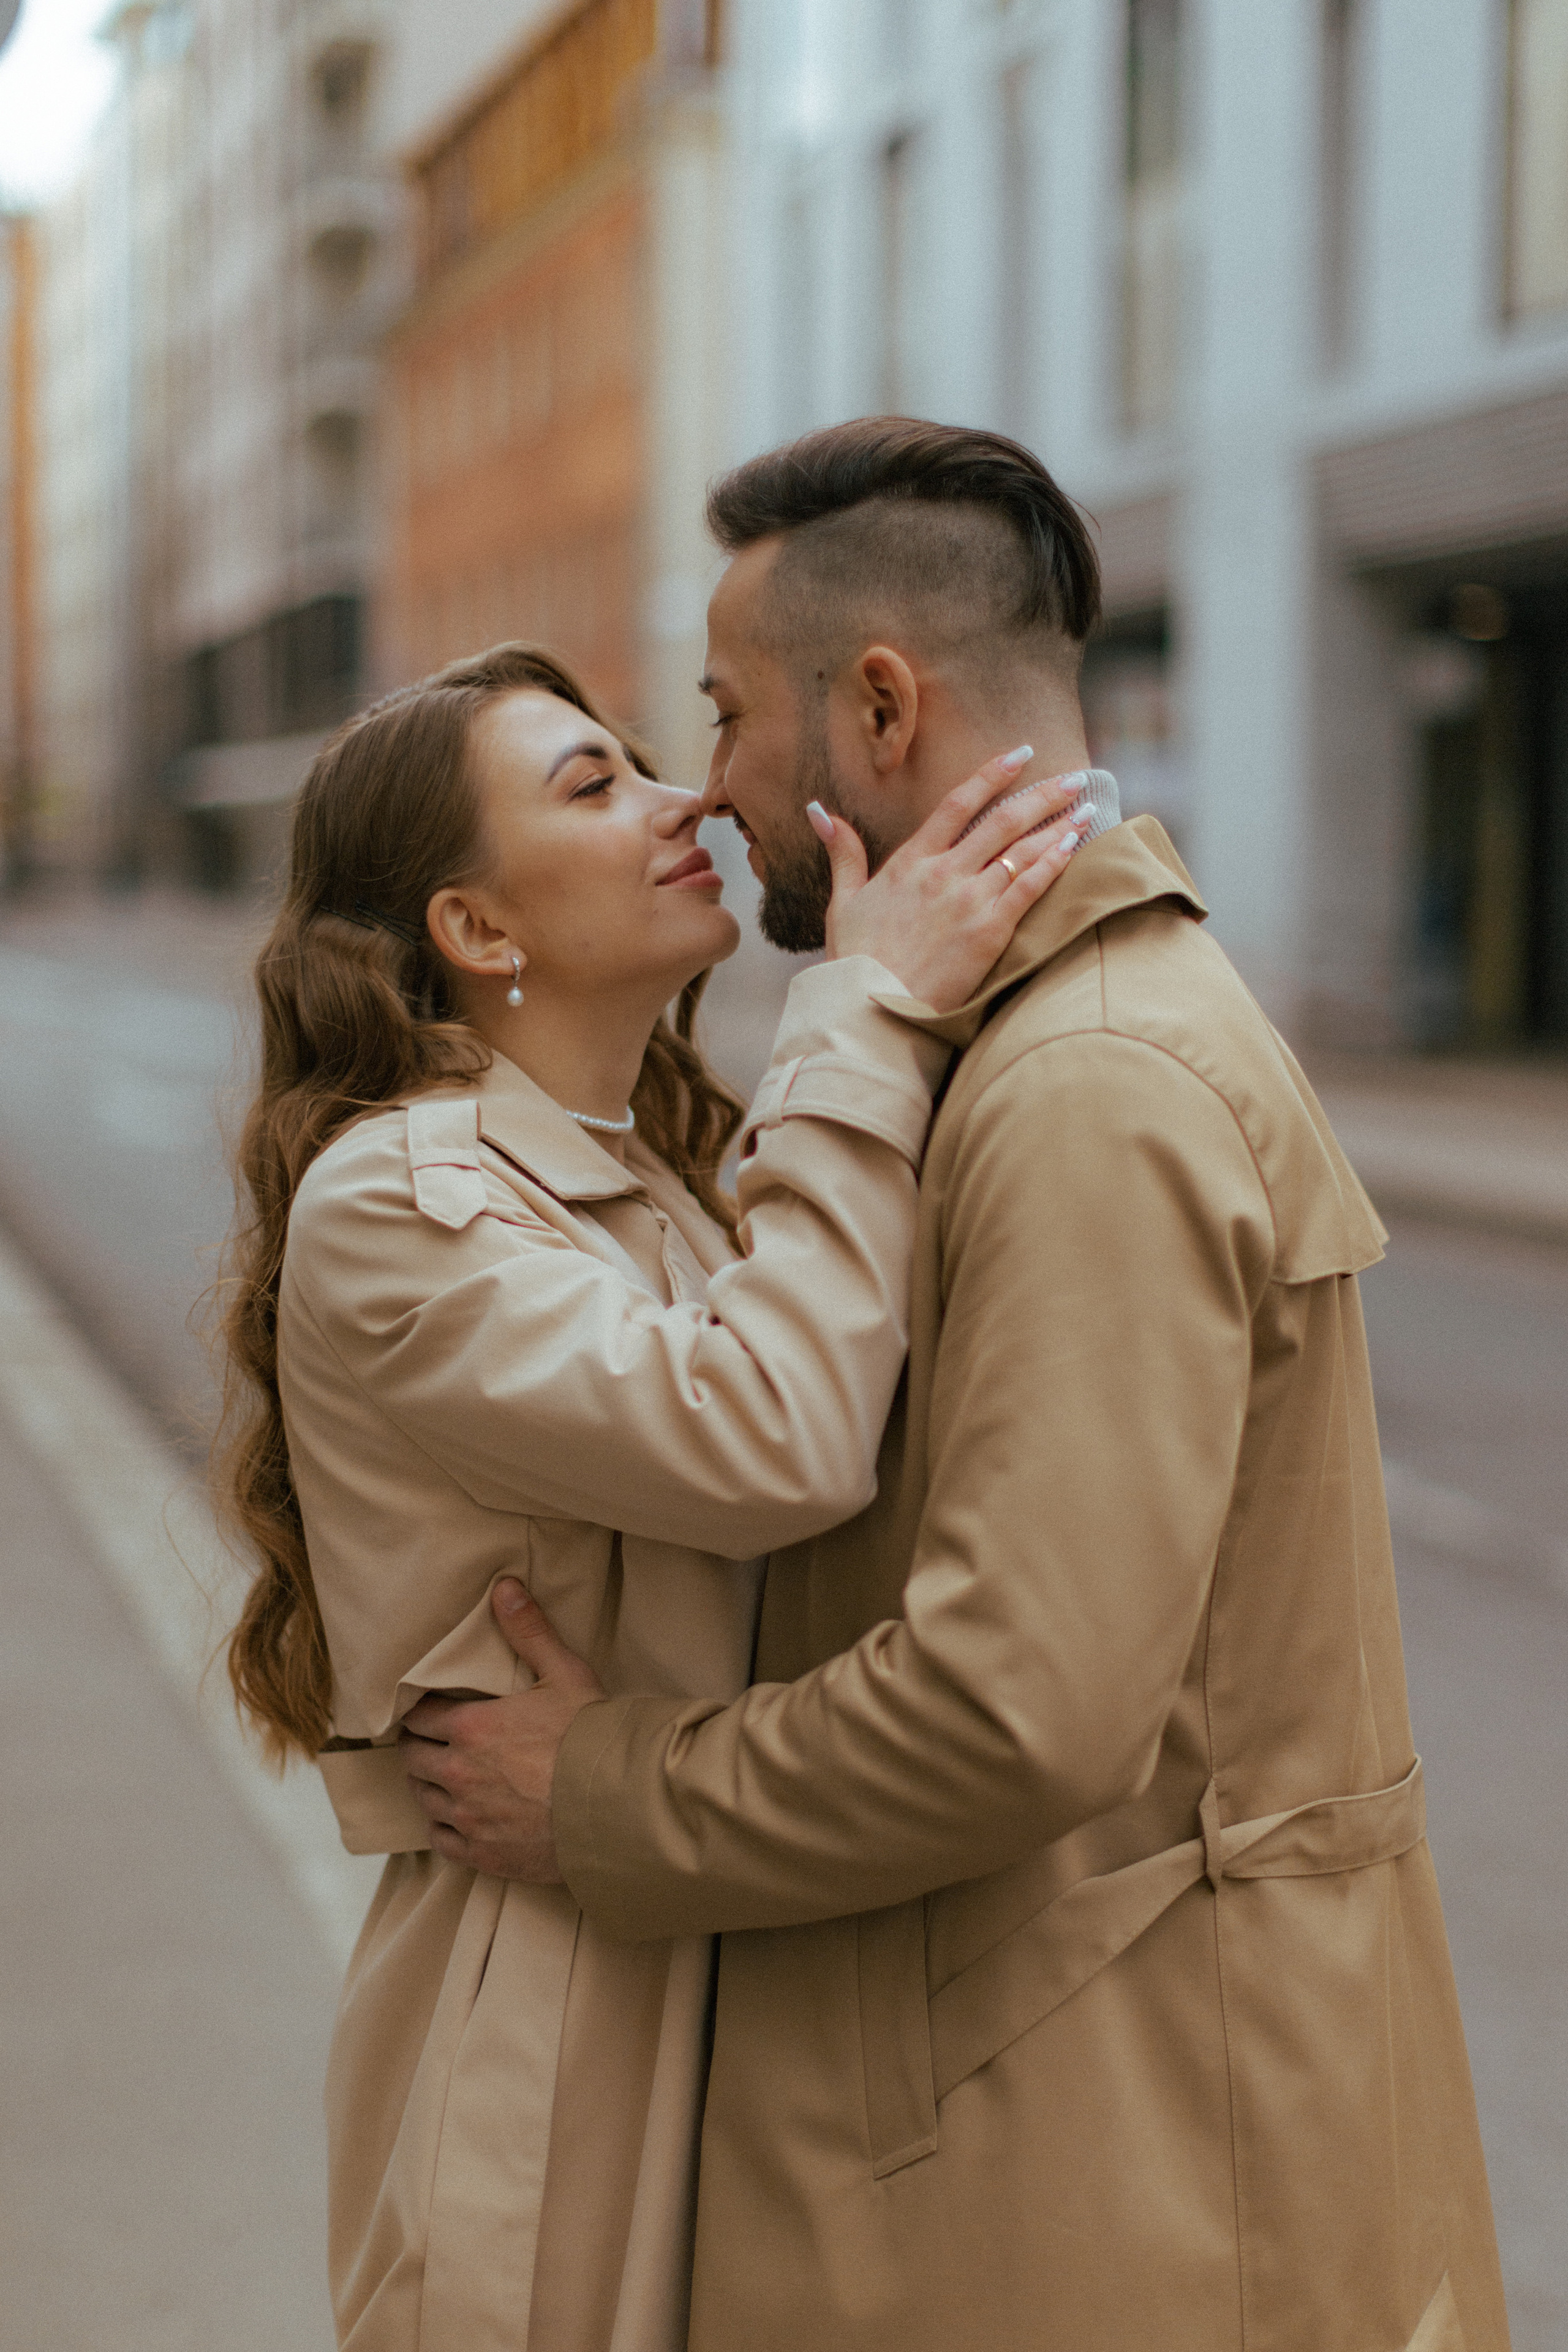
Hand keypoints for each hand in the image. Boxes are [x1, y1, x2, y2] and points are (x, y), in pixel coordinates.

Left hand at [398, 1580, 604, 1880]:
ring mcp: (467, 1817)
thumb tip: (504, 1588)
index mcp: (470, 1726)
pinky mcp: (481, 1853)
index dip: (423, 1710)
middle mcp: (458, 1773)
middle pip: (413, 1757)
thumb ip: (529, 1632)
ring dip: (429, 1784)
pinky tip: (458, 1817)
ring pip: (423, 1798)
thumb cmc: (591, 1738)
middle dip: (420, 1745)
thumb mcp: (564, 1674)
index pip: (421, 1715)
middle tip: (434, 1740)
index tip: (429, 1709)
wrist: (617, 1806)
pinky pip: (440, 1839)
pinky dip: (443, 1826)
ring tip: (445, 1775)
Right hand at [816, 750, 1085, 1012]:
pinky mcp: (989, 930)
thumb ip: (843, 853)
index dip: (992, 774)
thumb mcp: (842, 901)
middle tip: (1073, 777)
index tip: (1020, 754)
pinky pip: (1030, 887)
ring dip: (1058, 826)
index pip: (958, 803)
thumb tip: (818, 810)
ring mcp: (968, 899)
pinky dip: (1054, 862)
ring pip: (1022, 850)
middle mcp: (943, 872)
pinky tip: (1075, 846)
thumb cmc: (855, 961)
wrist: (870, 1006)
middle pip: (1001, 820)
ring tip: (1086, 808)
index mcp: (910, 861)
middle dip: (1042, 795)